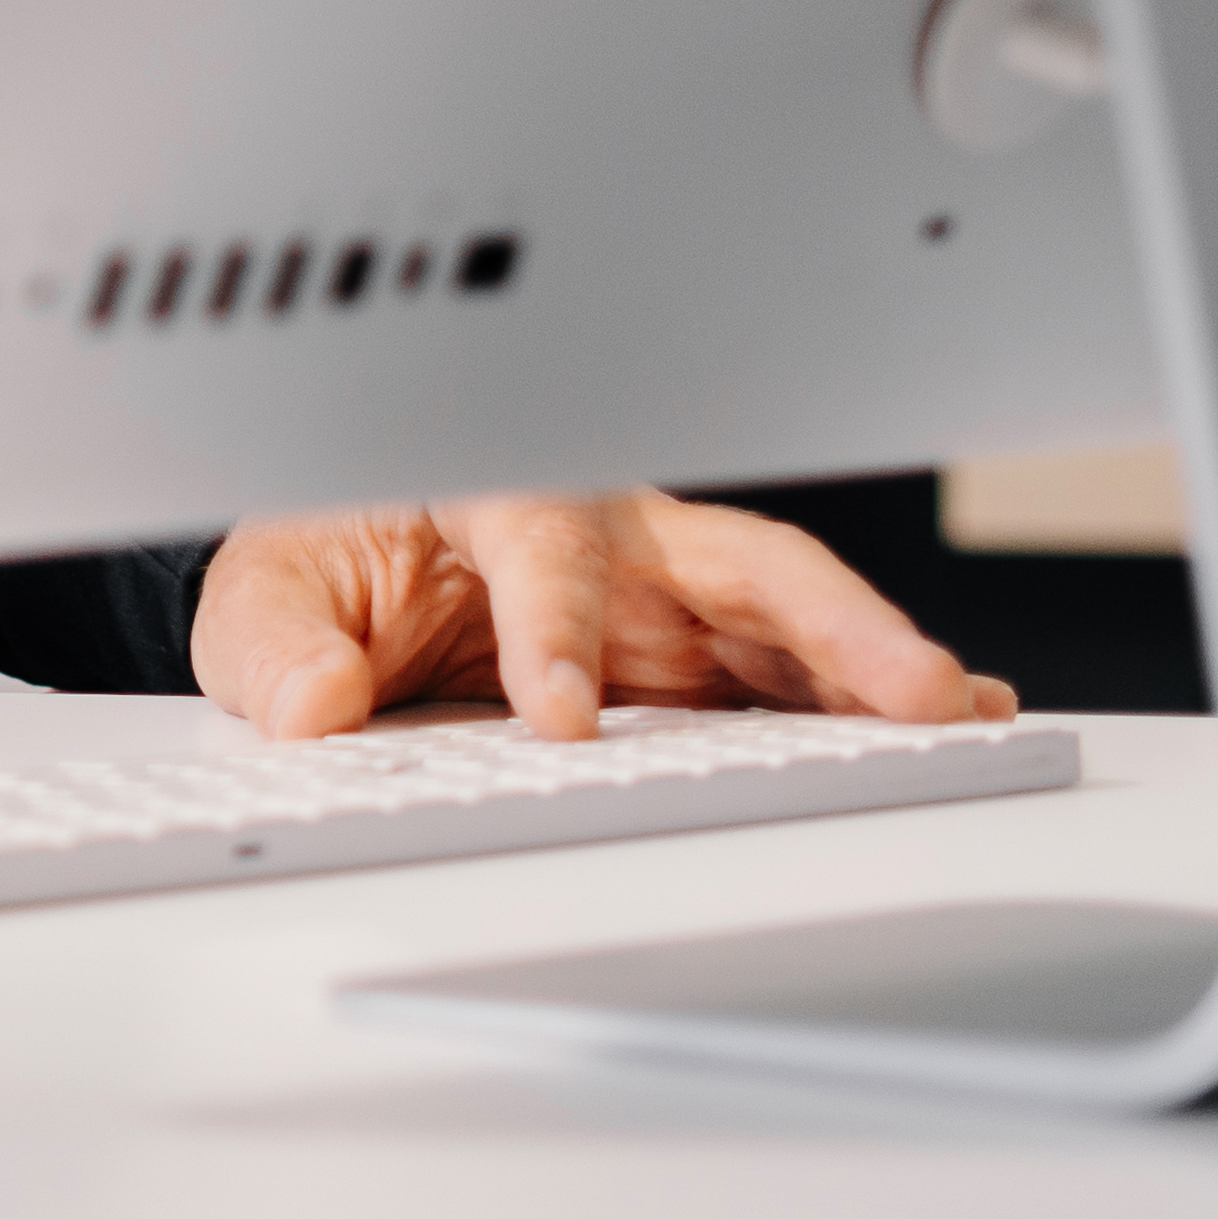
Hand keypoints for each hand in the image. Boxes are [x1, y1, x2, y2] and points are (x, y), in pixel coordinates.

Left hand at [195, 492, 1014, 741]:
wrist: (340, 577)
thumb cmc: (321, 564)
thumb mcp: (260, 595)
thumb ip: (275, 644)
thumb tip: (314, 703)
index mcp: (494, 485)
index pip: (544, 541)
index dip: (557, 626)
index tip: (562, 716)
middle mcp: (604, 533)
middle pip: (734, 557)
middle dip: (829, 619)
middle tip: (908, 691)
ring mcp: (662, 595)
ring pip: (787, 616)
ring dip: (873, 665)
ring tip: (958, 718)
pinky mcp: (689, 658)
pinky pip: (783, 676)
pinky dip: (857, 704)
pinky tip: (929, 733)